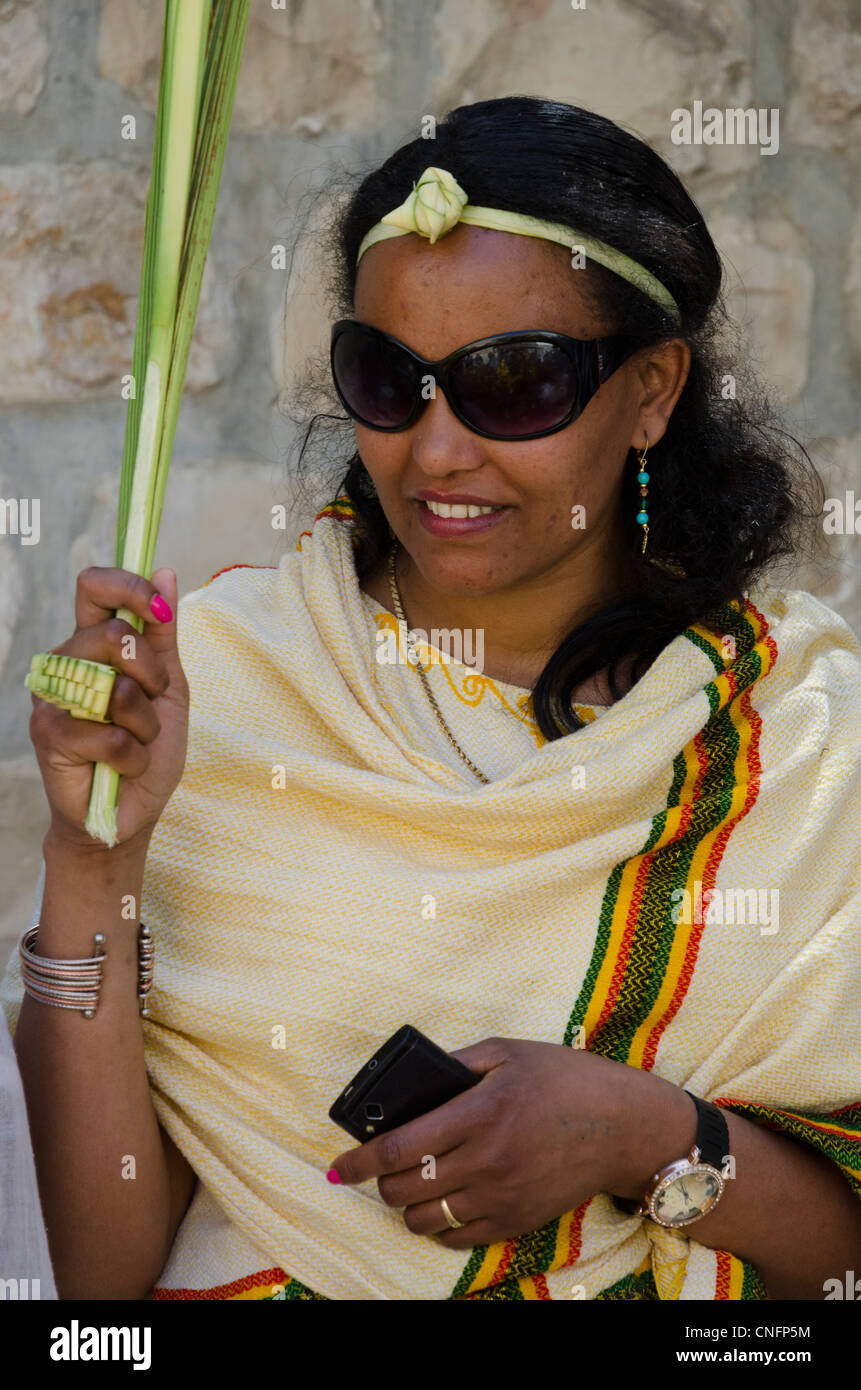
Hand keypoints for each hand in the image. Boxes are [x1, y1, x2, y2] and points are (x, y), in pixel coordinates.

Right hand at [29, 565, 189, 851]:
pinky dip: (133, 756)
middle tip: (153, 702)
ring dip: (145, 723)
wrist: (130, 813)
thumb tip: (164, 571)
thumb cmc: (148, 749)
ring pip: (116, 687)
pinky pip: (110, 734)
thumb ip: (163, 635)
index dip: (128, 588)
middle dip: (151, 673)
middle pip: (111, 635)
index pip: (94, 588)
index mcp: (93, 644)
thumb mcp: (169, 687)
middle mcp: (66, 662)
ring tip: (137, 741)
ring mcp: (52, 696)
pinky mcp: (48, 733)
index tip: (158, 611)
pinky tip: (122, 766)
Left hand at [328, 1036, 684, 1248]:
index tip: (338, 1166)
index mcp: (479, 1111)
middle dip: (379, 1182)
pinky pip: (456, 1239)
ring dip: (407, 1205)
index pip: (397, 1148)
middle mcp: (486, 1159)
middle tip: (380, 1168)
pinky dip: (438, 1226)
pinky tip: (443, 1203)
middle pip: (403, 1189)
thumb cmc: (564, 1080)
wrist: (622, 1126)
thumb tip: (409, 1082)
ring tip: (413, 1184)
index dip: (357, 1161)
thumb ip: (455, 1064)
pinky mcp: (516, 1221)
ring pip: (423, 1220)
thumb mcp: (507, 1052)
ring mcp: (501, 1196)